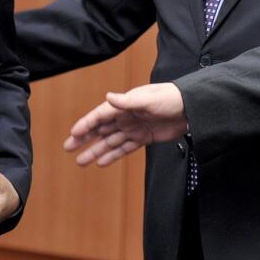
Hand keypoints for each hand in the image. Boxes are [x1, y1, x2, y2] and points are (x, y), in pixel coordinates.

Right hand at [64, 83, 187, 166]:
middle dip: (84, 139)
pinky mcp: (143, 138)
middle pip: (100, 129)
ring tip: (81, 161)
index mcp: (124, 105)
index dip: (86, 124)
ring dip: (95, 151)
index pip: (100, 116)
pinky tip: (101, 162)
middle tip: (68, 148)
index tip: (73, 134)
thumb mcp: (148, 99)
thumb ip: (127, 101)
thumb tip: (108, 97)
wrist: (191, 108)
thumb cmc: (169, 98)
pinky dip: (112, 155)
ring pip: (110, 142)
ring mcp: (133, 128)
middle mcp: (126, 116)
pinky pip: (124, 148)